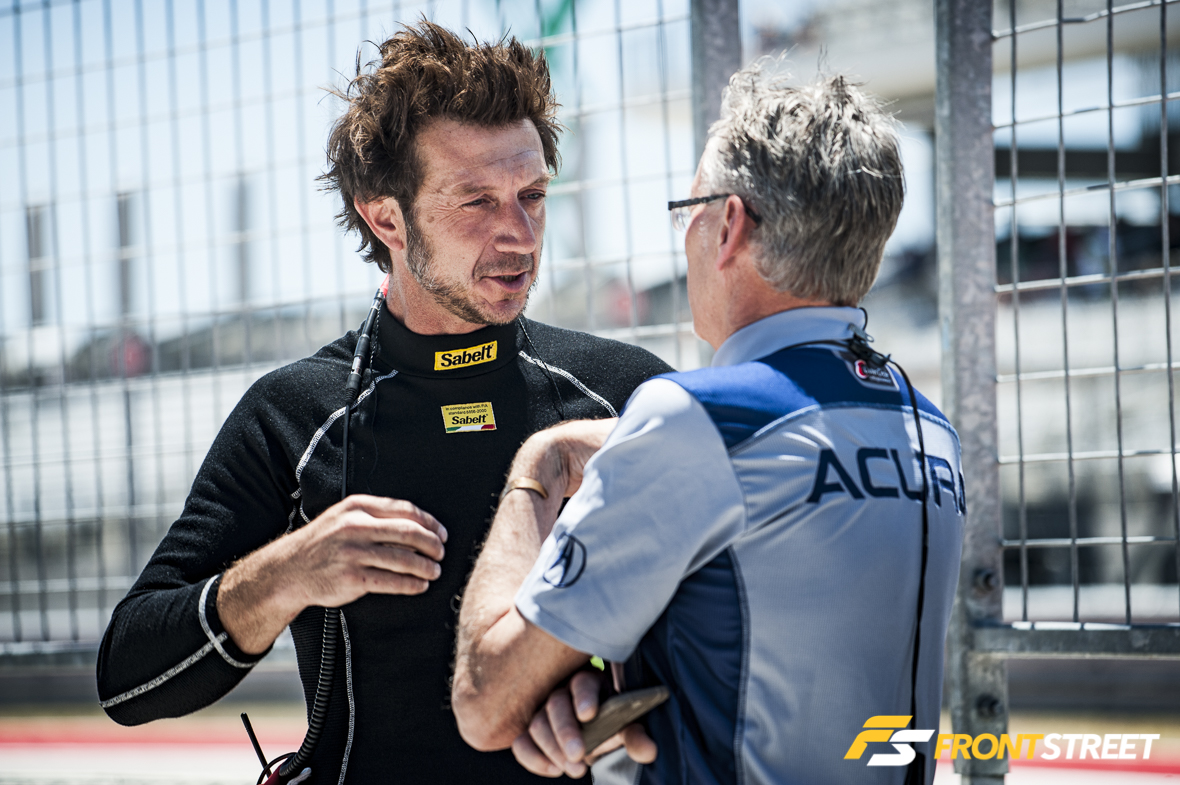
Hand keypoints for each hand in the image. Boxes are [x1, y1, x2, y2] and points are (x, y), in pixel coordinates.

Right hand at [220, 494, 446, 652]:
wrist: (289, 569)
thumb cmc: (322, 543)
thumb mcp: (343, 517)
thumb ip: (374, 516)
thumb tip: (417, 525)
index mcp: (357, 507)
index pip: (404, 511)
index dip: (429, 522)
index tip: (441, 533)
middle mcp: (355, 527)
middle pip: (409, 533)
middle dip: (431, 544)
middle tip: (441, 553)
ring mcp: (353, 553)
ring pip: (403, 559)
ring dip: (425, 566)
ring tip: (435, 571)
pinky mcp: (351, 579)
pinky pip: (391, 582)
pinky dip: (411, 585)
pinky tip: (420, 586)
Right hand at [510, 670, 656, 777]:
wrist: (596, 734)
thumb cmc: (611, 723)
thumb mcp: (626, 727)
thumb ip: (635, 737)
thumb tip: (648, 750)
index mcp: (588, 682)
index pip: (582, 682)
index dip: (584, 697)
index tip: (589, 714)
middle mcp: (561, 691)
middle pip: (555, 704)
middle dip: (566, 731)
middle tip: (578, 755)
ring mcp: (541, 710)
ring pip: (537, 724)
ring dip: (553, 749)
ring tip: (574, 768)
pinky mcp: (529, 732)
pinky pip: (521, 743)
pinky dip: (533, 758)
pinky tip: (554, 769)